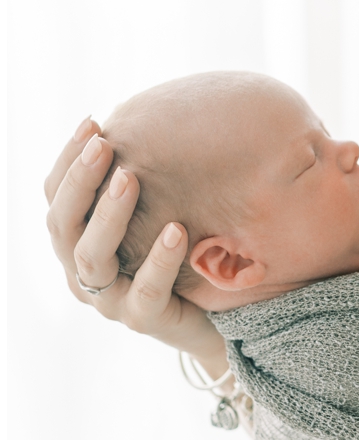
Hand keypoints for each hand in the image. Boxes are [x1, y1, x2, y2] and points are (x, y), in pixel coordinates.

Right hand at [43, 117, 226, 370]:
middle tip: (104, 144)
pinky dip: (158, 259)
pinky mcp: (145, 320)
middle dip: (80, 180)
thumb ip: (145, 181)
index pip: (56, 198)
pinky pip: (146, 290)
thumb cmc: (187, 256)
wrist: (221, 320)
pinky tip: (176, 229)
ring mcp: (110, 300)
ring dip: (109, 214)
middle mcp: (84, 272)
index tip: (91, 122)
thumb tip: (148, 119)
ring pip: (91, 257)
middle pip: (63, 224)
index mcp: (78, 243)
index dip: (68, 161)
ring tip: (130, 178)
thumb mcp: (160, 212)